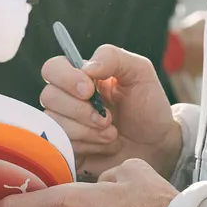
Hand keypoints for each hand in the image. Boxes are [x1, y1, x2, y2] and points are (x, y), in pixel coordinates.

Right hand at [40, 43, 180, 177]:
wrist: (158, 144)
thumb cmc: (148, 105)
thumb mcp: (139, 72)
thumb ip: (113, 57)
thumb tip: (85, 67)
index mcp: (81, 76)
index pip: (52, 68)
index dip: (66, 78)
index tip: (89, 91)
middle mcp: (67, 99)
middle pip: (48, 97)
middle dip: (81, 111)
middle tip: (108, 118)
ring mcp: (65, 125)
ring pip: (55, 124)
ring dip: (88, 131)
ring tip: (113, 134)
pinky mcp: (68, 149)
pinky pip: (61, 147)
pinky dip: (89, 146)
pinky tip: (106, 146)